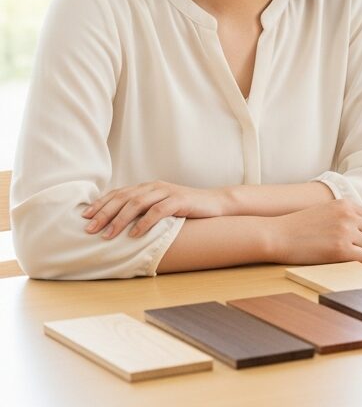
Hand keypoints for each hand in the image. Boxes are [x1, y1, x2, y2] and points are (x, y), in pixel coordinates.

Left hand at [82, 181, 230, 238]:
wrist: (216, 203)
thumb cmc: (186, 209)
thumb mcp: (161, 207)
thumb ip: (143, 210)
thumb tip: (116, 224)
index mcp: (148, 187)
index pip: (118, 193)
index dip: (100, 204)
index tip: (84, 217)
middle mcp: (155, 186)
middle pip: (123, 198)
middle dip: (104, 213)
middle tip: (89, 229)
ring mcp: (167, 192)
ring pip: (137, 204)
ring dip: (120, 220)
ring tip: (107, 235)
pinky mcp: (180, 200)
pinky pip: (158, 211)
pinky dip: (144, 223)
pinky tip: (134, 234)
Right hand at [267, 199, 361, 264]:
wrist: (276, 235)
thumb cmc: (297, 226)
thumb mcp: (325, 211)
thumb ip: (344, 215)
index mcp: (346, 205)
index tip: (361, 240)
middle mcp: (349, 216)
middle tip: (357, 250)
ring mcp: (346, 232)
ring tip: (349, 256)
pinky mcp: (341, 250)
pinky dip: (358, 262)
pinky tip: (344, 261)